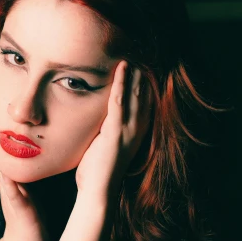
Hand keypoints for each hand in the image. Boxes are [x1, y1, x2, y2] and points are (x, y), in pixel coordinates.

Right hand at [0, 130, 51, 240]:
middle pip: (0, 156)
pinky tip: (6, 172)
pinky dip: (8, 182)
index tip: (4, 111)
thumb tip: (46, 156)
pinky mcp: (17, 207)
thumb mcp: (34, 190)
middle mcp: (9, 183)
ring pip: (2, 169)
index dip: (5, 133)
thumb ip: (35, 174)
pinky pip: (11, 192)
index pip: (8, 152)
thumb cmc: (35, 217)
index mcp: (14, 178)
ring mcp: (11, 194)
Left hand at [75, 61, 152, 203]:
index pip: (144, 100)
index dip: (144, 80)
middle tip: (140, 48)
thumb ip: (104, 128)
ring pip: (135, 93)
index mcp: (136, 132)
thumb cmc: (97, 171)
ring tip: (132, 50)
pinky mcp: (116, 133)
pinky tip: (122, 68)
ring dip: (134, 71)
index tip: (141, 60)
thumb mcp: (103, 144)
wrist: (98, 192)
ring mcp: (128, 131)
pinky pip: (120, 102)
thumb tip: (96, 116)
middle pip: (145, 93)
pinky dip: (121, 83)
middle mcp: (137, 129)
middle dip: (142, 71)